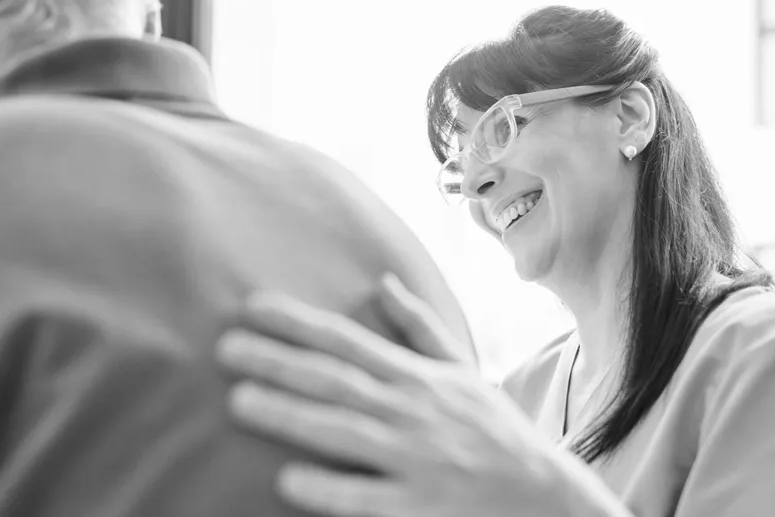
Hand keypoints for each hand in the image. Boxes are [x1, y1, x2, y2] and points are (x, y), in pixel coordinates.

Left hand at [215, 277, 577, 516]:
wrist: (549, 499)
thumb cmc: (499, 433)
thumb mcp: (465, 372)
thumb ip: (420, 329)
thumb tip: (384, 281)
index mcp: (417, 378)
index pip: (348, 341)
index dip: (298, 322)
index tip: (251, 307)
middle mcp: (412, 412)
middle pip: (336, 380)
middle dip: (279, 362)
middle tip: (224, 349)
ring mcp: (416, 460)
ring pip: (343, 432)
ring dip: (290, 416)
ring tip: (239, 403)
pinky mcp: (419, 508)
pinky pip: (366, 499)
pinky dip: (328, 488)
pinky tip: (287, 480)